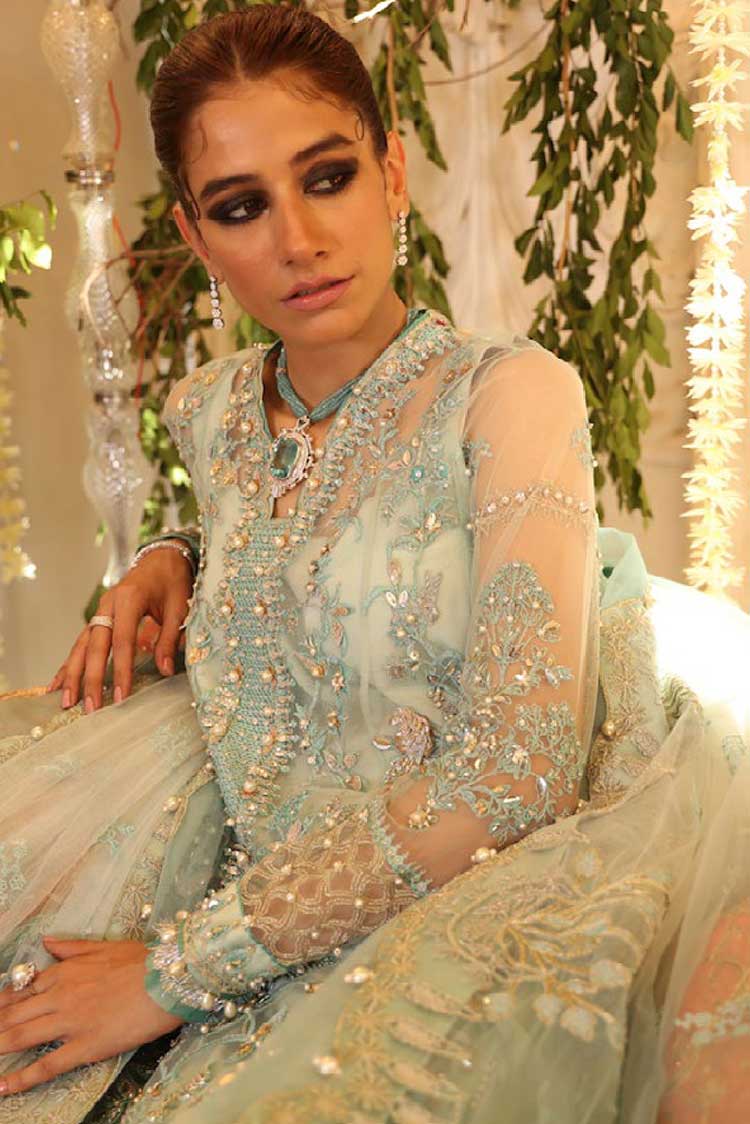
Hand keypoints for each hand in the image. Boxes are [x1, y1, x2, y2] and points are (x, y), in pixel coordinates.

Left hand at [0, 938, 181, 1095]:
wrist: (169, 977)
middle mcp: (61, 995)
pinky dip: (21, 1079)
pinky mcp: (85, 1046)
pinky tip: (3, 1087)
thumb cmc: (144, 960)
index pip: (22, 989)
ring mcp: (70, 1022)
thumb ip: (72, 947)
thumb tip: (46, 943)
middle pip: (14, 1015)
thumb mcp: (105, 945)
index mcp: (66, 971)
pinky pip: (46, 1066)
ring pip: (21, 1038)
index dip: (2, 1003)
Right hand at [48, 545, 193, 711]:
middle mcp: (108, 605)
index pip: (122, 641)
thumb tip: (164, 671)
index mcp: (129, 599)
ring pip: (81, 645)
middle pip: (95, 646)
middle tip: (90, 707)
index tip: (121, 696)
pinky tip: (58, 684)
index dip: (121, 670)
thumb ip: (170, 638)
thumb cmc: (172, 581)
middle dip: (90, 679)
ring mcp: (99, 611)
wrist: (162, 558)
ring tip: (66, 701)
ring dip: (73, 674)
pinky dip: (69, 664)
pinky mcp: (98, 617)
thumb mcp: (179, 606)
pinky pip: (80, 643)